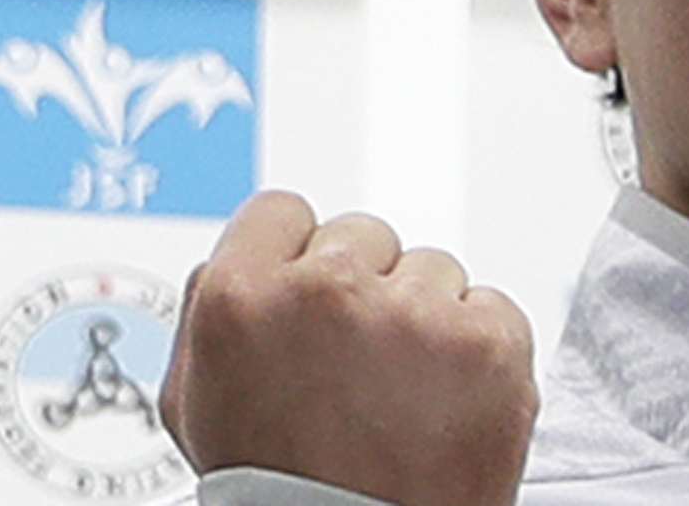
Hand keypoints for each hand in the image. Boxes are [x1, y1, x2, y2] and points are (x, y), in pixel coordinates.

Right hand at [161, 191, 535, 505]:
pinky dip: (479, 350)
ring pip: (432, 270)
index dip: (298, 256)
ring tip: (402, 394)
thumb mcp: (198, 403)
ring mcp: (413, 313)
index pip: (283, 211)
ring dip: (424, 319)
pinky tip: (446, 401)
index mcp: (242, 297)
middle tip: (359, 364)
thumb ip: (210, 311)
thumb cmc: (278, 492)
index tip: (313, 293)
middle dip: (366, 287)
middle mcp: (327, 292)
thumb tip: (238, 258)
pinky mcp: (487, 340)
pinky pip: (490, 307)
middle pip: (364, 235)